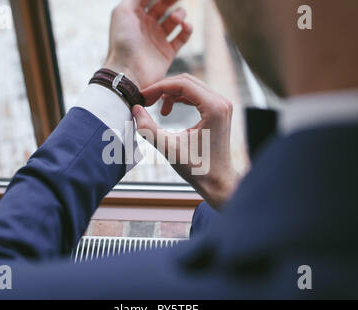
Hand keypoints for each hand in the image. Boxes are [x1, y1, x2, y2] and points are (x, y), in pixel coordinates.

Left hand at [104, 0, 192, 88]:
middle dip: (172, 0)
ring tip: (176, 18)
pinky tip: (185, 26)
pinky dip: (187, 29)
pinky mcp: (168, 52)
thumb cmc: (122, 41)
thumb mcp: (122, 11)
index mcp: (136, 16)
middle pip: (164, 6)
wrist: (128, 70)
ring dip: (180, 14)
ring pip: (175, 20)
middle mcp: (147, 26)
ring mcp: (158, 39)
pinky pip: (182, 37)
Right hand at [132, 74, 237, 208]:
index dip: (159, 88)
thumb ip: (148, 128)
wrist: (217, 181)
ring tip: (158, 110)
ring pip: (191, 86)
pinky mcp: (219, 110)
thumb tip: (135, 108)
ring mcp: (222, 104)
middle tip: (146, 101)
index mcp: (214, 108)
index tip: (143, 97)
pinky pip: (196, 94)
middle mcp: (221, 102)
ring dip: (171, 94)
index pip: (182, 84)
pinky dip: (180, 98)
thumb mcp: (168, 149)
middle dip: (163, 88)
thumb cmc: (197, 168)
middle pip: (186, 81)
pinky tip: (168, 111)